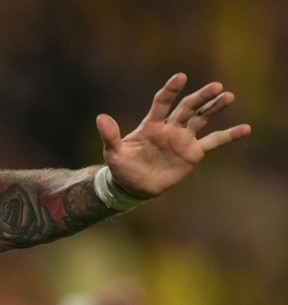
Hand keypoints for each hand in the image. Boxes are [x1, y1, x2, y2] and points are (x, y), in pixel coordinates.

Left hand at [96, 73, 251, 198]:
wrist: (133, 186)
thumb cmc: (121, 167)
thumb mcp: (113, 153)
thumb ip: (110, 136)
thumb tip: (100, 117)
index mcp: (151, 124)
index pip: (162, 103)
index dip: (170, 90)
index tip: (180, 78)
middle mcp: (170, 127)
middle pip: (188, 107)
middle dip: (201, 97)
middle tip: (216, 86)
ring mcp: (183, 139)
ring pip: (202, 118)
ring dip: (215, 107)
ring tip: (228, 96)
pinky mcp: (193, 153)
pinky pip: (214, 142)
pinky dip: (229, 135)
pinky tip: (245, 129)